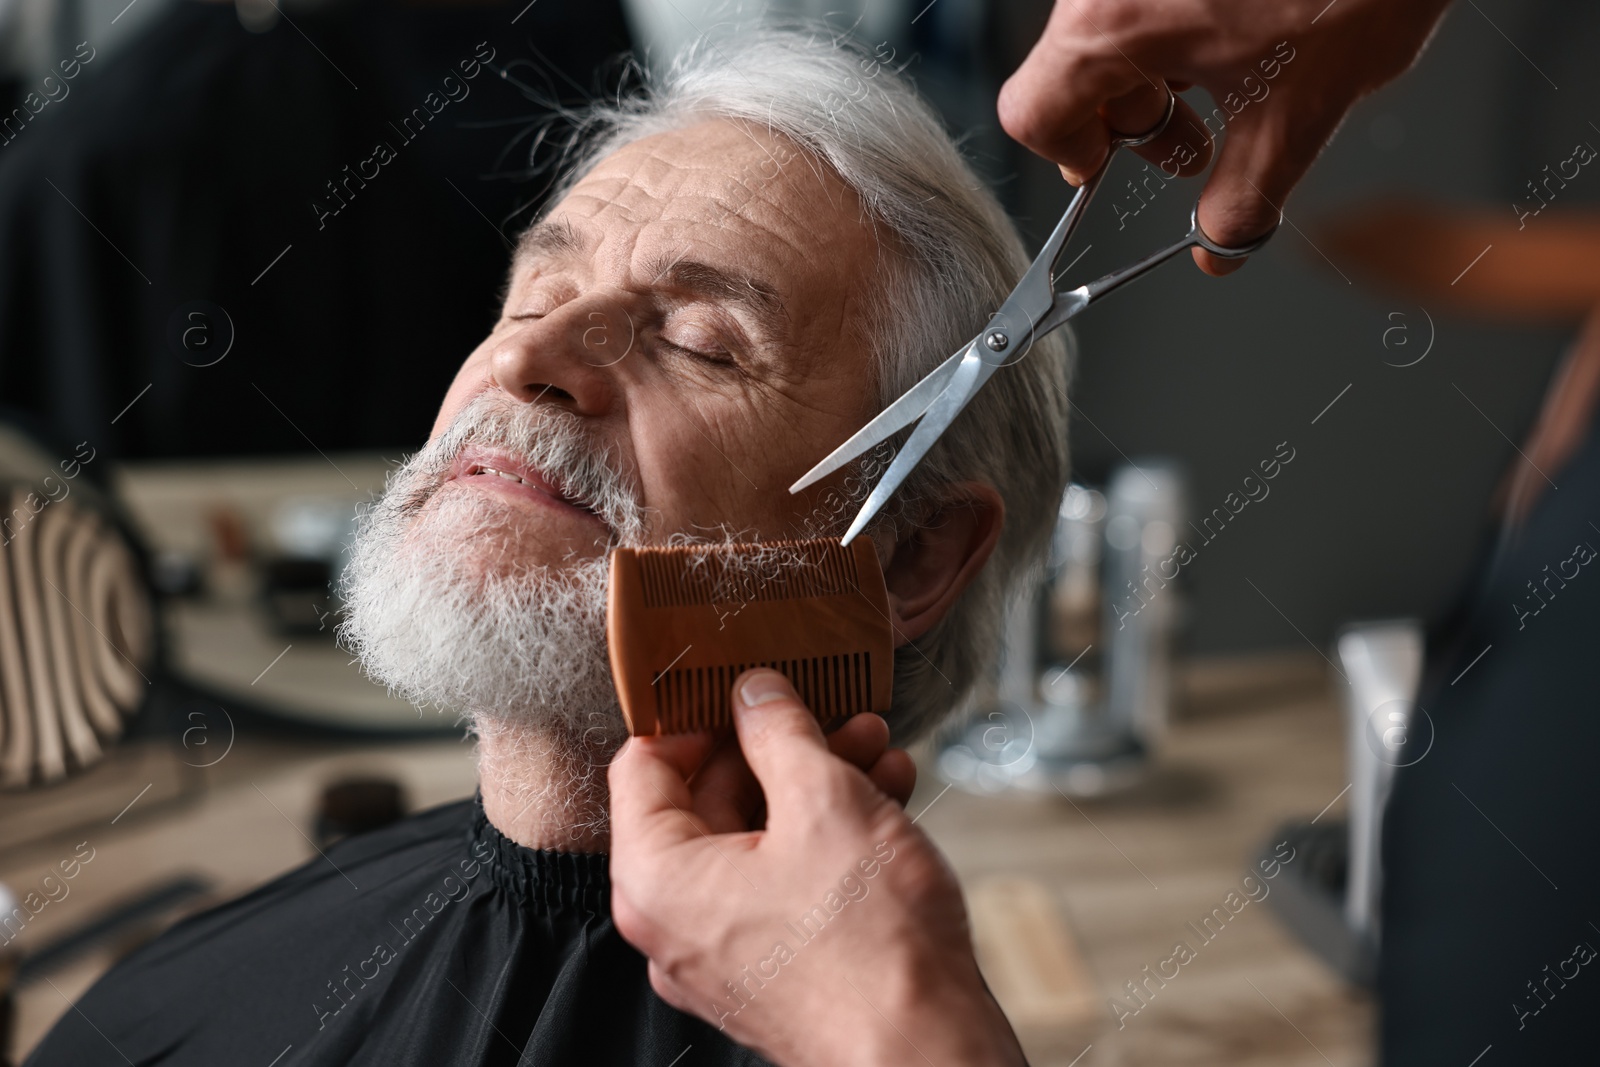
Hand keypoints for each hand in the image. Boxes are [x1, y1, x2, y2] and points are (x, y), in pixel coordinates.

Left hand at [608, 669, 1024, 1066]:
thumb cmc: (869, 948)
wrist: (927, 1055)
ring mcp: (726, 954)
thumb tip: (754, 693)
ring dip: (817, 785)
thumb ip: (779, 733)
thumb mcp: (824, 801)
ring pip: (759, 840)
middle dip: (778, 748)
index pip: (643, 766)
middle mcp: (677, 924)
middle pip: (710, 801)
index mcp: (657, 879)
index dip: (695, 714)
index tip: (742, 685)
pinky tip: (886, 800)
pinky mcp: (776, 972)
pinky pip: (785, 884)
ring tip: (877, 751)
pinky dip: (829, 838)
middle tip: (833, 713)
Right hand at [998, 0, 1453, 273]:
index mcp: (1111, 22)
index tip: (1110, 169)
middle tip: (1194, 143)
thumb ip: (1244, 197)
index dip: (1074, 154)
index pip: (1034, 112)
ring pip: (1115, 24)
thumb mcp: (1299, 113)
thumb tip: (1219, 246)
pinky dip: (1180, 20)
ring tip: (1234, 81)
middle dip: (1133, 115)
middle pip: (1074, 66)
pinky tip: (1243, 33)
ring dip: (1162, 67)